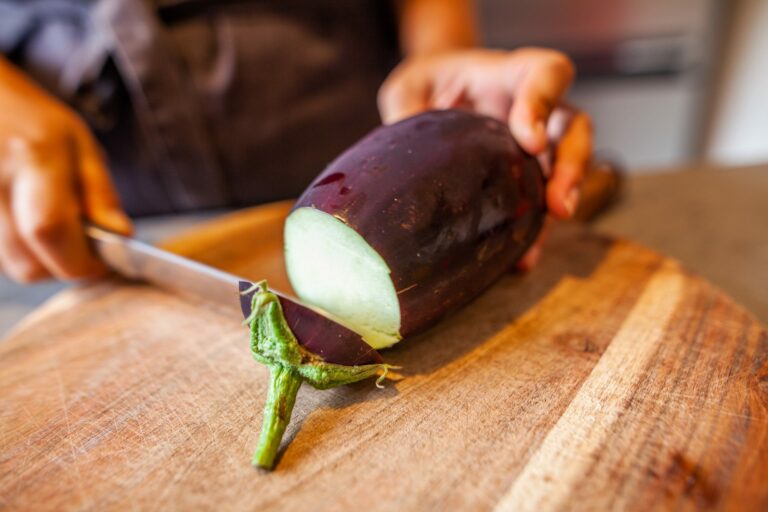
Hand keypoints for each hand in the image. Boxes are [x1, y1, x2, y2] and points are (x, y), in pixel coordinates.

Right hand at [0, 57, 131, 282]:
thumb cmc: (31, 120)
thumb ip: (100, 194)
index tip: (102, 263)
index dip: (80, 261)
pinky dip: (16, 250)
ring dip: (37, 259)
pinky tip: (24, 221)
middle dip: (62, 265)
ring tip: (47, 223)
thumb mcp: (79, 145)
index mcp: (33, 157)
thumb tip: (122, 236)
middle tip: (79, 243)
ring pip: (10, 266)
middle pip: (27, 264)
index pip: (50, 230)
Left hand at [378, 48, 592, 267]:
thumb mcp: (409, 87)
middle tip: (558, 204)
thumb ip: (408, 109)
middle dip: (571, 166)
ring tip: (552, 230)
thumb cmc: (428, 85)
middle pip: (574, 128)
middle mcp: (536, 110)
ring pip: (569, 166)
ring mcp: (538, 144)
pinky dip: (536, 229)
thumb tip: (404, 154)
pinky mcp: (527, 177)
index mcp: (510, 77)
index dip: (545, 103)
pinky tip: (522, 256)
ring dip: (566, 199)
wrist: (435, 96)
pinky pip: (541, 202)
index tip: (530, 139)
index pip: (547, 73)